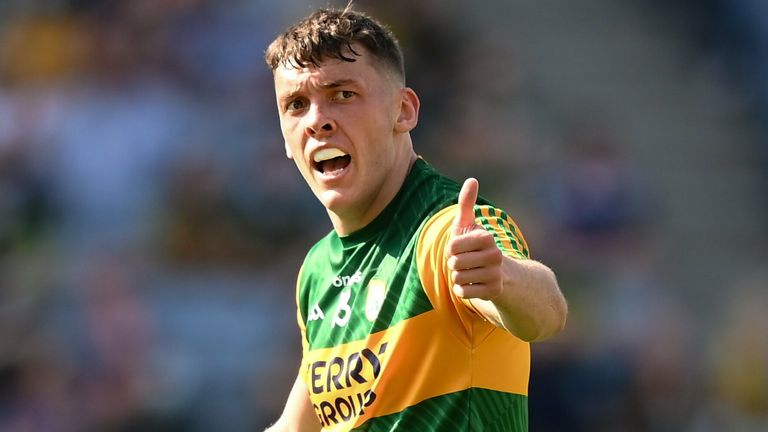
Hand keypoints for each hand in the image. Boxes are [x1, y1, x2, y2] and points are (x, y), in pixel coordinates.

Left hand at [446, 178, 503, 299]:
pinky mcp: (493, 292)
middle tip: (466, 262)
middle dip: (454, 264)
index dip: (451, 249)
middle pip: (454, 263)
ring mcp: (495, 274)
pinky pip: (463, 293)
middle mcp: (495, 255)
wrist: (497, 273)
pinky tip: (473, 284)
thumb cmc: (475, 246)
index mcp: (487, 237)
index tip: (462, 248)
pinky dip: (462, 290)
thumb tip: (472, 179)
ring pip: (457, 278)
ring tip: (470, 272)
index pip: (452, 246)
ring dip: (458, 277)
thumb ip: (467, 203)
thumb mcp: (468, 224)